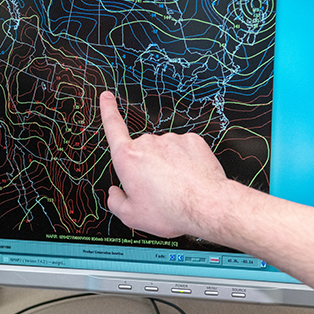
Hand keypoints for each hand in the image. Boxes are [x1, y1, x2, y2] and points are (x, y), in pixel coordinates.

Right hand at [100, 91, 228, 238]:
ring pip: (165, 152)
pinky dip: (186, 162)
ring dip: (168, 165)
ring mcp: (172, 139)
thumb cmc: (169, 211)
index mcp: (128, 158)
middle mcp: (148, 143)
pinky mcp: (192, 140)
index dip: (108, 111)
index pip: (113, 127)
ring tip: (177, 187)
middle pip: (143, 152)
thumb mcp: (131, 216)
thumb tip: (115, 193)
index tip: (107, 97)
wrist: (206, 206)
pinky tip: (189, 177)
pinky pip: (184, 150)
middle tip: (158, 190)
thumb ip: (116, 202)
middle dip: (147, 167)